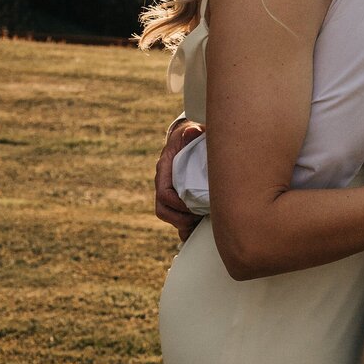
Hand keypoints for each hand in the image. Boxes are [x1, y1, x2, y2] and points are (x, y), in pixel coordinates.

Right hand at [154, 116, 204, 238]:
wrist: (188, 137)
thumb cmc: (191, 136)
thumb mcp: (192, 131)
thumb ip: (192, 132)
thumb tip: (193, 131)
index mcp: (165, 169)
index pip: (164, 193)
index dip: (178, 204)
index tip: (193, 208)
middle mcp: (163, 183)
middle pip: (163, 210)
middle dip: (181, 219)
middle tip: (199, 219)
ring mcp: (170, 192)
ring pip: (169, 217)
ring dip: (184, 224)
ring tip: (200, 224)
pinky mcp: (178, 200)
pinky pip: (177, 218)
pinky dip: (186, 228)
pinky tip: (197, 233)